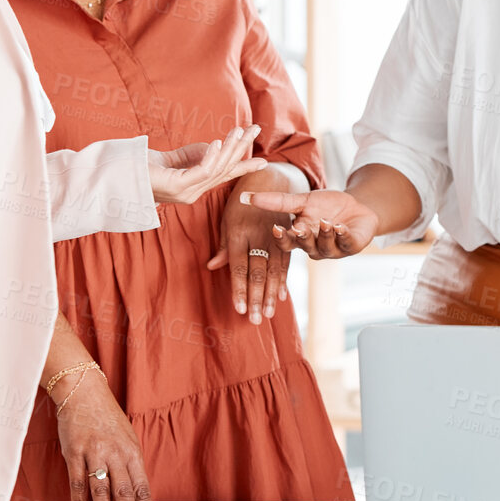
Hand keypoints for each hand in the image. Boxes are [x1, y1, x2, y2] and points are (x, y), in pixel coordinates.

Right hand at [53, 371, 157, 500]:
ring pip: (101, 489)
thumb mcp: (127, 437)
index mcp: (132, 451)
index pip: (142, 485)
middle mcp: (115, 453)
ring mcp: (94, 453)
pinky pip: (77, 480)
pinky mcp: (74, 452)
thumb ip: (129, 463)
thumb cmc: (107, 416)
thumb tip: (135, 491)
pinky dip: (78, 500)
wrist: (84, 392)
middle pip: (124, 490)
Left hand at [149, 126, 268, 204]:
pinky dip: (212, 156)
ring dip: (230, 148)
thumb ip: (196, 154)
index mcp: (194, 187)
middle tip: (255, 130)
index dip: (243, 167)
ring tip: (239, 131)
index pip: (224, 175)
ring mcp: (186, 192)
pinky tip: (216, 142)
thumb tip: (216, 146)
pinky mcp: (177, 186)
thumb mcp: (176, 158)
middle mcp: (193, 193)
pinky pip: (202, 171)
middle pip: (225, 169)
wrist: (118, 177)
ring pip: (217, 169)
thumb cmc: (142, 167)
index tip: (264, 162)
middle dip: (241, 148)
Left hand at [206, 180, 290, 324]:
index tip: (239, 309)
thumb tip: (212, 267)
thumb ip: (223, 246)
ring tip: (268, 314)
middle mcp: (258, 237)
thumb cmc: (240, 203)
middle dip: (256, 298)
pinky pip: (286, 262)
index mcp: (239, 233)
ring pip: (274, 271)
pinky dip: (283, 280)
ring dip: (271, 295)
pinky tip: (281, 297)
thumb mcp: (227, 220)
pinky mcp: (287, 237)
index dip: (239, 289)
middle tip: (254, 320)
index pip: (238, 267)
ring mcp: (275, 237)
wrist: (269, 181)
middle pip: (257, 272)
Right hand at [241, 188, 379, 259]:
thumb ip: (278, 202)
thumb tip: (245, 197)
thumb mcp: (302, 201)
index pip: (287, 242)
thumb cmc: (326, 206)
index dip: (281, 238)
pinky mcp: (352, 245)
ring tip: (325, 222)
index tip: (275, 228)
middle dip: (303, 238)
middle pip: (305, 246)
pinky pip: (346, 243)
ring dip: (324, 235)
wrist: (357, 208)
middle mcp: (315, 247)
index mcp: (300, 237)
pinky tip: (340, 227)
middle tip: (299, 229)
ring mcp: (333, 248)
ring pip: (325, 246)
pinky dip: (343, 235)